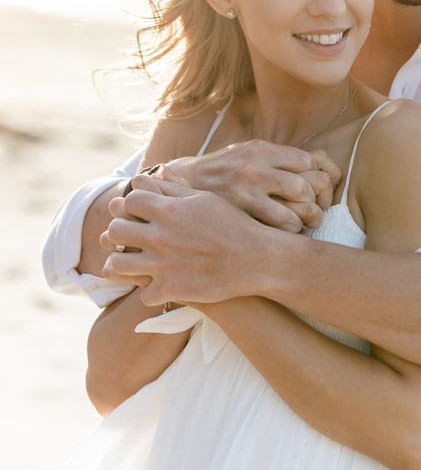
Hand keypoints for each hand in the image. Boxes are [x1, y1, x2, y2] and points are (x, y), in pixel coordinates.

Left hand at [100, 175, 277, 304]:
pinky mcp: (170, 289)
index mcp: (167, 210)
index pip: (128, 201)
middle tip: (127, 236)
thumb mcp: (204, 199)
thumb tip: (150, 176)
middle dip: (118, 232)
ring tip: (130, 262)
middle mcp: (159, 236)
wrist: (256, 258)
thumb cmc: (233, 224)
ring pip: (117, 265)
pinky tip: (158, 286)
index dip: (129, 205)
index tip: (136, 211)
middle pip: (115, 231)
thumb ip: (173, 188)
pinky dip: (149, 291)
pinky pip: (142, 293)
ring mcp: (162, 265)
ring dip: (120, 263)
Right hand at [158, 141, 339, 231]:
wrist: (179, 187)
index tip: (317, 189)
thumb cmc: (221, 172)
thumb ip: (277, 159)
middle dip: (318, 200)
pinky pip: (283, 227)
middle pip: (309, 185)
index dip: (321, 176)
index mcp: (260, 149)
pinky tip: (283, 231)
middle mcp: (255, 168)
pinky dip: (291, 231)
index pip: (310, 161)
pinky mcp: (241, 215)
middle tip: (314, 209)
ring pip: (301, 210)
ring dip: (308, 219)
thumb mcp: (246, 153)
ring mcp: (247, 193)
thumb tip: (319, 166)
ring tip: (303, 222)